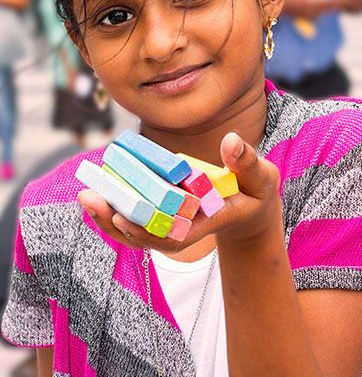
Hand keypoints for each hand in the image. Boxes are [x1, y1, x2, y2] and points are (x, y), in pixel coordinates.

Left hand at [77, 132, 281, 252]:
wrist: (250, 212)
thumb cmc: (256, 193)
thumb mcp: (261, 178)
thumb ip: (247, 162)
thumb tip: (230, 140)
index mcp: (208, 222)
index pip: (174, 234)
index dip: (147, 230)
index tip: (122, 216)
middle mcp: (186, 229)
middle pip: (147, 235)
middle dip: (117, 223)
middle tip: (90, 199)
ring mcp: (174, 226)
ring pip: (138, 232)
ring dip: (110, 219)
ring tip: (86, 197)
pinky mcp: (167, 219)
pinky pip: (139, 221)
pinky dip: (117, 213)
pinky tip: (98, 196)